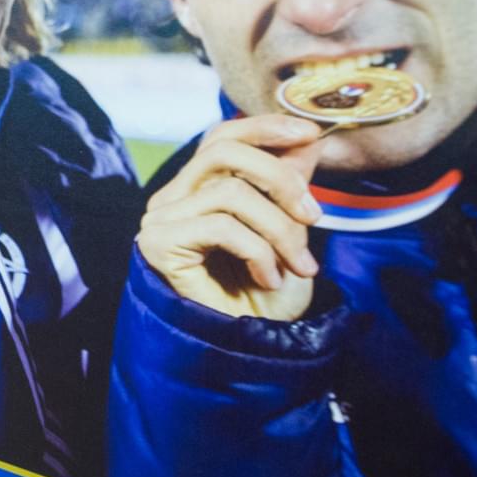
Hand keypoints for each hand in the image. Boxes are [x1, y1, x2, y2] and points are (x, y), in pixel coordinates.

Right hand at [137, 115, 325, 321]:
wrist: (246, 349)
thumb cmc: (264, 296)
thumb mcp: (290, 229)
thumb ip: (289, 184)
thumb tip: (307, 138)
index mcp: (196, 189)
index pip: (221, 136)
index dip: (264, 128)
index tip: (311, 133)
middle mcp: (171, 199)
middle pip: (222, 150)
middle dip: (280, 177)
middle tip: (315, 216)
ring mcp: (161, 221)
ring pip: (229, 190)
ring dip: (279, 228)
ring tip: (299, 264)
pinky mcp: (161, 246)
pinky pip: (221, 226)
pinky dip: (258, 251)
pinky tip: (268, 278)